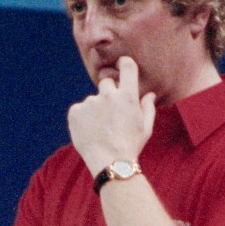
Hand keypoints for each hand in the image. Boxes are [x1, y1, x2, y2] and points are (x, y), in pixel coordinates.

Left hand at [67, 56, 155, 174]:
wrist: (110, 163)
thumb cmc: (131, 146)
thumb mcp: (146, 127)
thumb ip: (147, 108)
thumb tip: (149, 95)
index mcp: (127, 95)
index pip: (127, 66)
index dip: (124, 63)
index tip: (121, 64)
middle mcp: (108, 95)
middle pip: (106, 82)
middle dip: (108, 93)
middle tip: (110, 114)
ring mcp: (90, 103)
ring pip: (92, 100)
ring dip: (95, 109)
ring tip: (99, 129)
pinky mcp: (75, 112)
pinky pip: (78, 110)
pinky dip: (82, 118)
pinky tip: (89, 131)